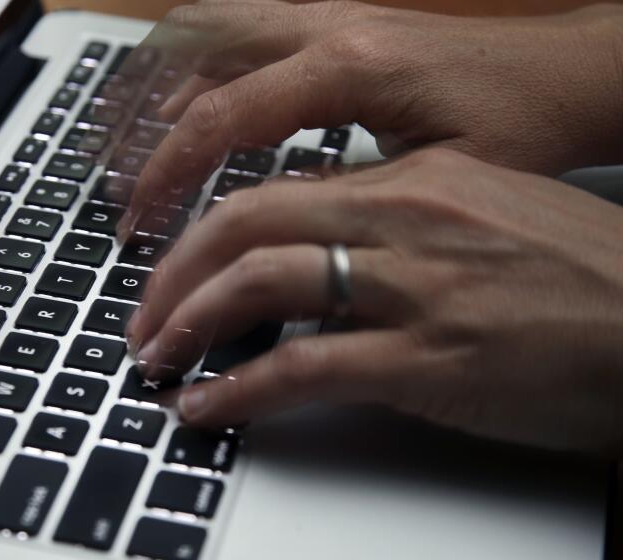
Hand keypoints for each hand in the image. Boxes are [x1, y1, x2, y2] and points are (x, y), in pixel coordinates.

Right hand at [118, 1, 622, 234]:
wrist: (565, 76)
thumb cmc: (516, 126)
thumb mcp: (429, 179)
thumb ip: (342, 194)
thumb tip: (268, 221)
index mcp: (348, 66)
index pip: (223, 116)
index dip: (168, 172)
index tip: (138, 220)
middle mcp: (328, 27)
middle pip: (200, 57)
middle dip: (145, 121)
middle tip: (113, 176)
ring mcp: (330, 18)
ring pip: (215, 29)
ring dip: (161, 81)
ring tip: (123, 134)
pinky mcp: (337, 26)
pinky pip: (245, 29)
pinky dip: (199, 62)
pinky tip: (185, 96)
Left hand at [126, 148, 622, 454]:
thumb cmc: (580, 275)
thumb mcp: (480, 217)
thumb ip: (395, 224)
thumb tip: (320, 247)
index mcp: (413, 181)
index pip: (277, 194)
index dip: (209, 234)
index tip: (178, 266)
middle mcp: (404, 219)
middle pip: (247, 224)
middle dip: (175, 271)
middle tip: (142, 314)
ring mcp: (413, 288)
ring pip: (261, 284)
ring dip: (190, 323)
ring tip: (158, 356)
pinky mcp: (427, 361)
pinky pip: (303, 367)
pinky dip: (239, 388)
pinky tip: (207, 406)